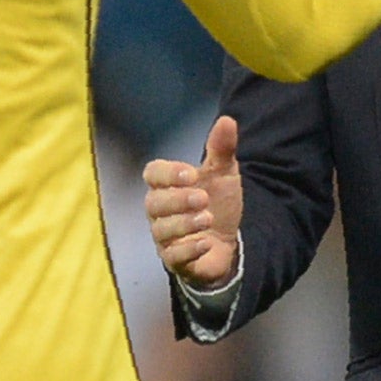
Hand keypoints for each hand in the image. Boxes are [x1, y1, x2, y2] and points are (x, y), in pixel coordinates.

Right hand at [143, 115, 242, 288]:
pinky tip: (205, 243)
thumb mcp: (224, 174)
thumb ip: (222, 149)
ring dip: (184, 223)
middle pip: (153, 203)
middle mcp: (160, 211)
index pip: (152, 174)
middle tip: (203, 198)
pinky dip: (188, 249)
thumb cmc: (218, 203)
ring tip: (207, 218)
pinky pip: (172, 257)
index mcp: (168, 185)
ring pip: (161, 230)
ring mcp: (165, 237)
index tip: (191, 173)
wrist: (228, 241)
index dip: (167, 173)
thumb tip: (227, 120)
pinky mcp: (175, 260)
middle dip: (177, 200)